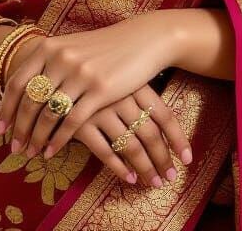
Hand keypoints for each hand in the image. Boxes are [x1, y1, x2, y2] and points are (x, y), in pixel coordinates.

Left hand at [0, 12, 180, 166]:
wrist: (142, 40)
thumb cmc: (106, 47)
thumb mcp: (73, 47)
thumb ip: (50, 63)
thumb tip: (26, 88)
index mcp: (50, 47)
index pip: (17, 82)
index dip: (5, 110)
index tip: (0, 132)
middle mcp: (61, 58)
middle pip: (29, 101)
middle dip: (19, 129)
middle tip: (14, 149)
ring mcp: (80, 74)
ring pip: (48, 114)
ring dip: (36, 138)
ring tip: (31, 153)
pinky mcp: (100, 90)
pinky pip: (72, 122)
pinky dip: (58, 140)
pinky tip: (52, 152)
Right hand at [35, 82, 190, 187]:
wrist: (54, 59)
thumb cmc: (95, 69)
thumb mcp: (121, 74)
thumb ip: (139, 93)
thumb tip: (163, 123)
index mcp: (134, 83)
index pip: (164, 115)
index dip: (178, 139)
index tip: (187, 159)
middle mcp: (121, 96)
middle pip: (149, 134)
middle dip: (162, 159)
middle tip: (169, 177)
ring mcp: (100, 110)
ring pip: (129, 146)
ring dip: (144, 168)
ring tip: (152, 182)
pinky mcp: (80, 123)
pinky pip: (105, 151)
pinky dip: (119, 167)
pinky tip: (129, 178)